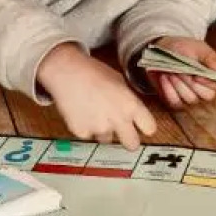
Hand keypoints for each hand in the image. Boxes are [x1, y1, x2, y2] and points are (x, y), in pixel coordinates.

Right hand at [37, 44, 156, 149]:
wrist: (65, 71)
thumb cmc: (92, 71)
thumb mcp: (119, 81)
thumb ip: (128, 100)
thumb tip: (131, 111)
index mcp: (130, 105)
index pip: (149, 128)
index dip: (145, 127)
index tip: (142, 126)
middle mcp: (118, 119)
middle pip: (132, 145)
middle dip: (129, 140)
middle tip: (123, 133)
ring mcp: (99, 128)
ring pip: (107, 139)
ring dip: (104, 130)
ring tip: (94, 112)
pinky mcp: (82, 133)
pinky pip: (89, 135)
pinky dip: (86, 127)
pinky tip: (82, 112)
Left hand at [147, 36, 215, 108]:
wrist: (162, 50)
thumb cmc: (184, 49)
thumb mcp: (198, 48)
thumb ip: (209, 56)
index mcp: (213, 76)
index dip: (209, 82)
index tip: (197, 75)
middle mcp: (205, 90)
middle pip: (206, 96)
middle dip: (192, 83)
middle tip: (182, 71)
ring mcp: (191, 98)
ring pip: (190, 99)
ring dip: (179, 84)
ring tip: (171, 72)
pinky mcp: (177, 102)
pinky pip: (175, 102)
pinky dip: (168, 89)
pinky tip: (164, 78)